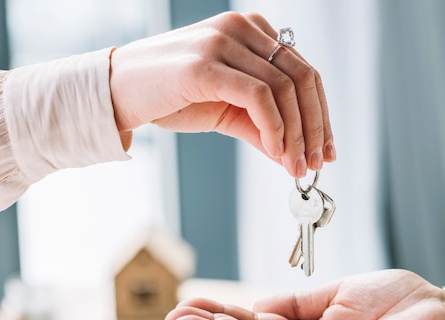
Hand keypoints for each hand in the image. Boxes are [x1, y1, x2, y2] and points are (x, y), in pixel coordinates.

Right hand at [109, 11, 334, 177]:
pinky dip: (274, 127)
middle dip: (315, 127)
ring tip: (295, 166)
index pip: (304, 72)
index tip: (325, 150)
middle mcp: (243, 28)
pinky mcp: (206, 63)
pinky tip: (275, 151)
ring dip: (296, 134)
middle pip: (303, 78)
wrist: (118, 92)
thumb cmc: (171, 98)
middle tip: (314, 164)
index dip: (321, 115)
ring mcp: (224, 41)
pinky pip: (258, 96)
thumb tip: (295, 156)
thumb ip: (263, 127)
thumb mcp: (228, 112)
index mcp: (252, 32)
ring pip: (285, 88)